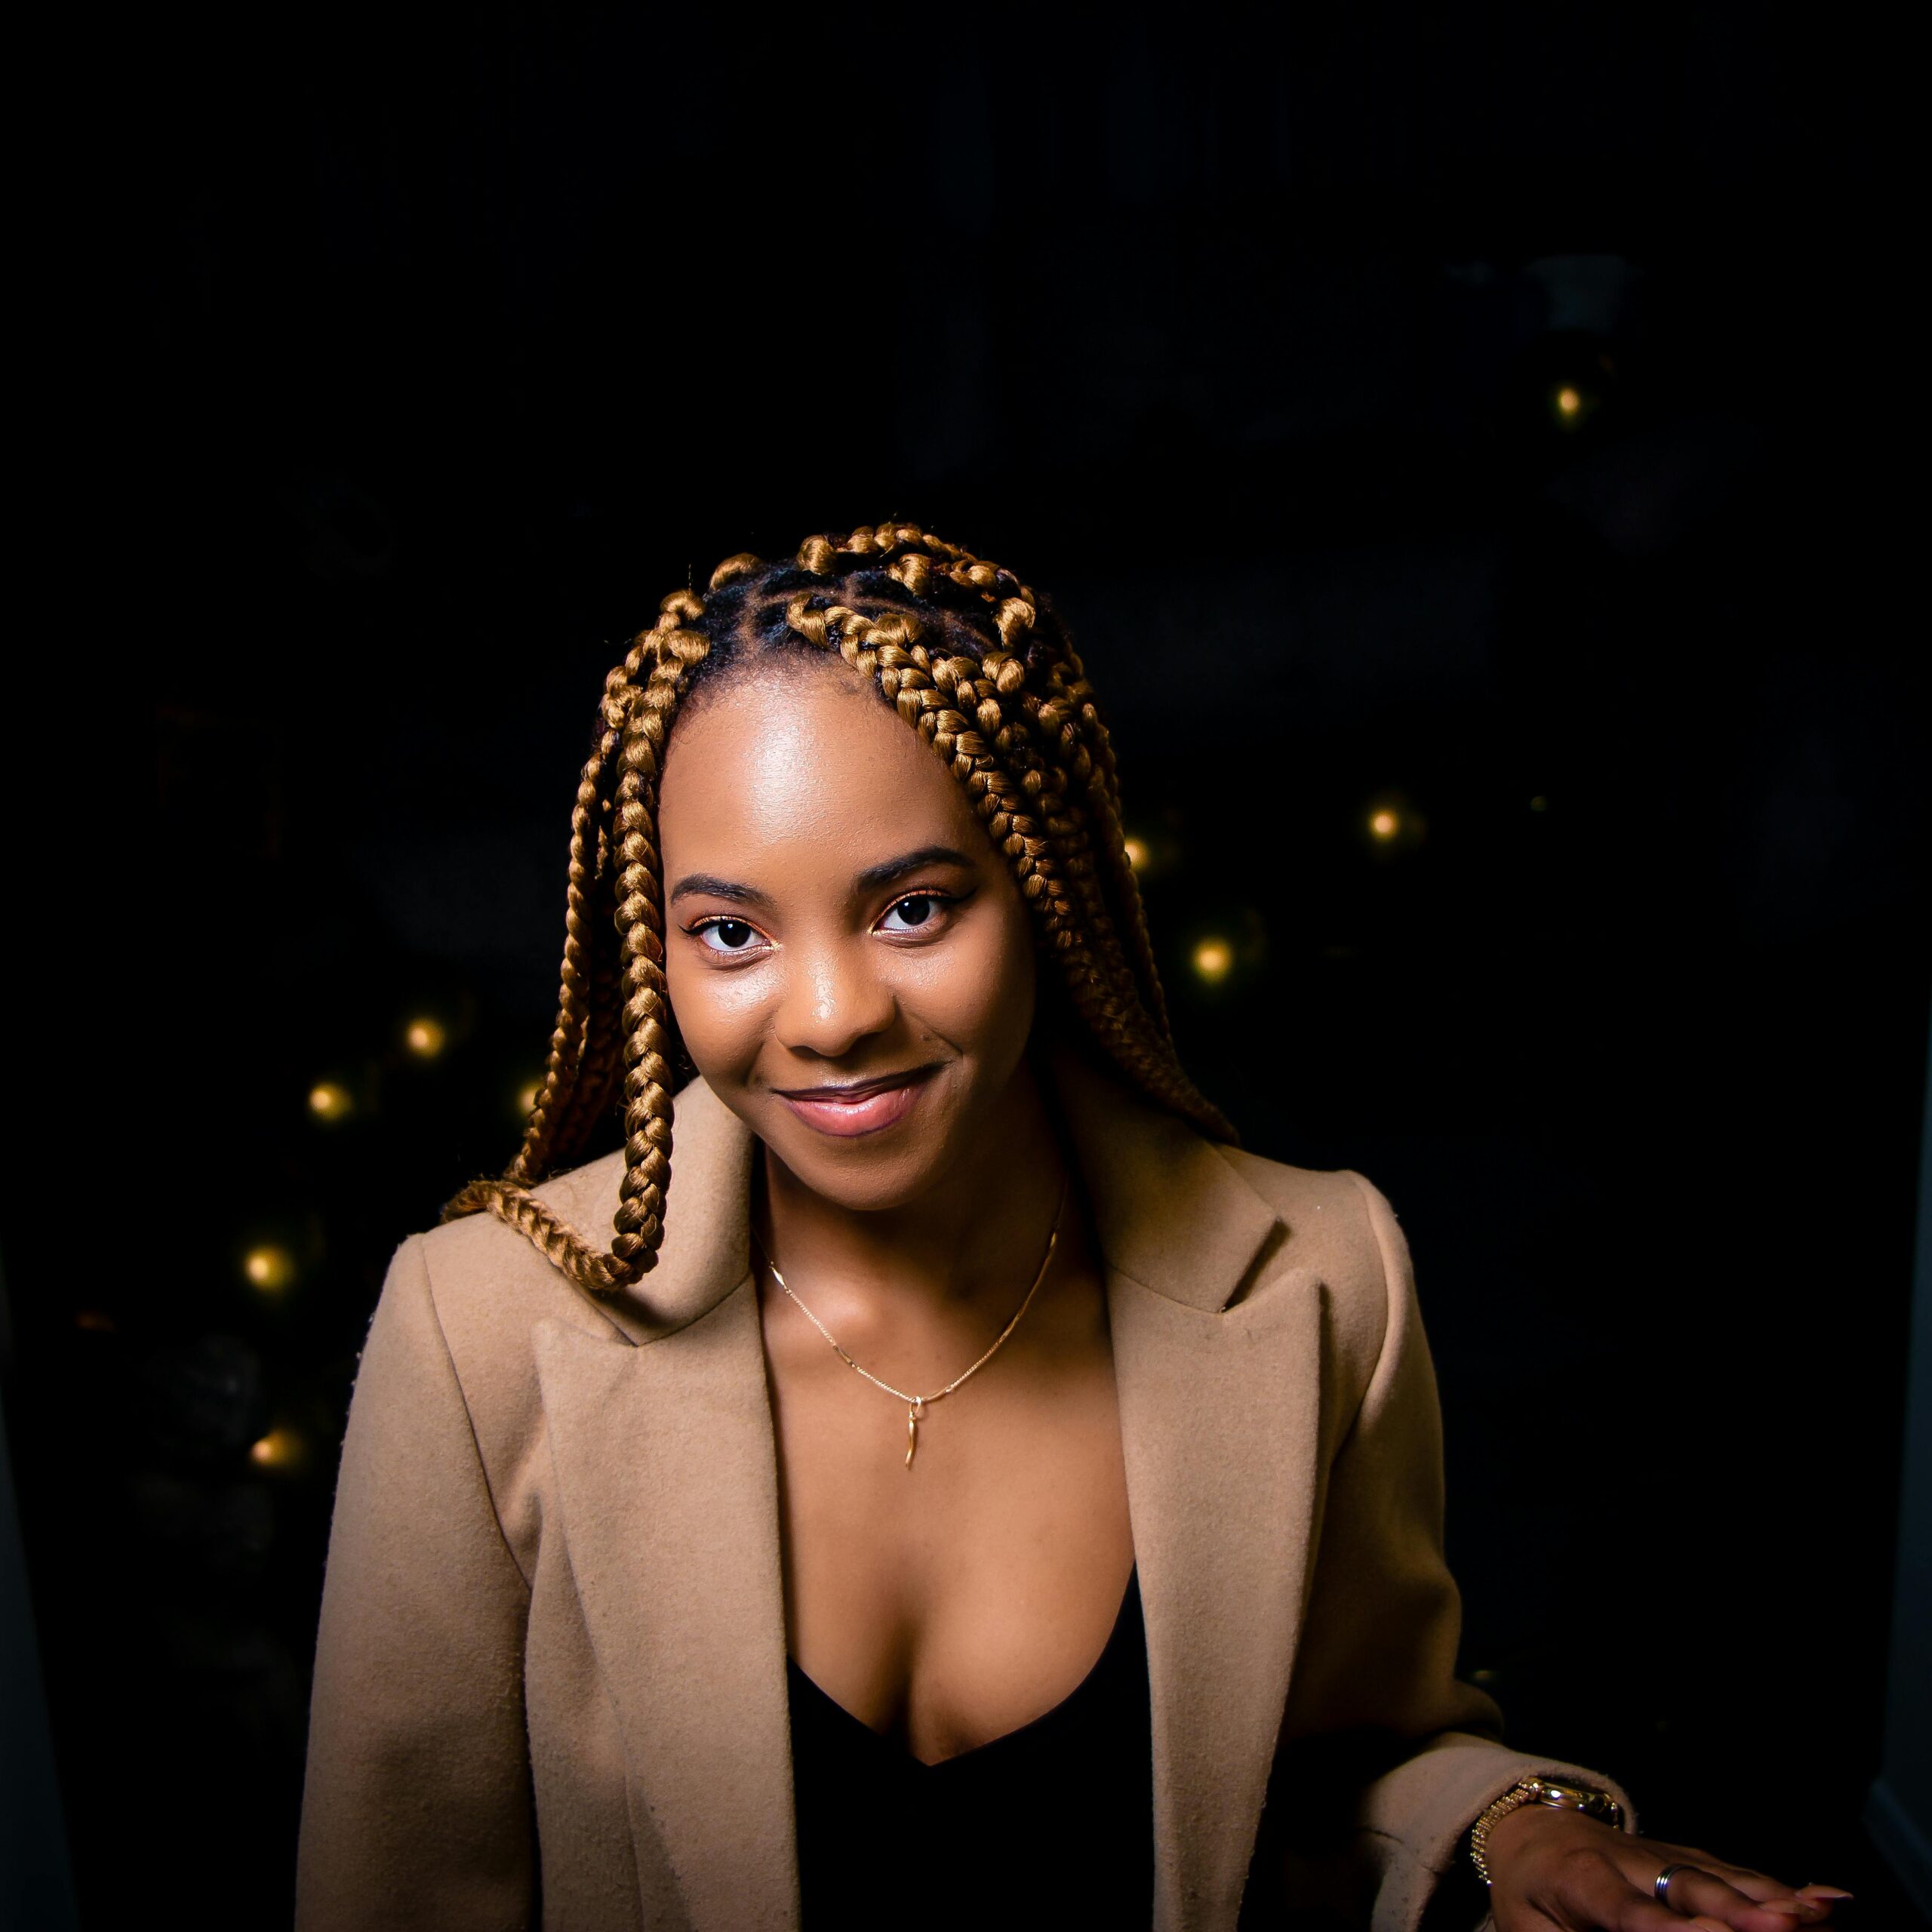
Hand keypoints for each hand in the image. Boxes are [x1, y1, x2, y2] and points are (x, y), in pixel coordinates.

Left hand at [1483, 1803, 1854, 1930]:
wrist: (1531, 1830)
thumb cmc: (1530, 1894)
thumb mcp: (1528, 1928)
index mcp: (1582, 1878)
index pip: (1627, 1909)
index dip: (1665, 1928)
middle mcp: (1632, 1861)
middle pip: (1688, 1886)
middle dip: (1737, 1909)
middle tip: (1782, 1927)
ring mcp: (1668, 1857)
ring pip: (1723, 1877)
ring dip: (1771, 1898)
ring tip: (1817, 1916)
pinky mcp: (1695, 1860)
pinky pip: (1740, 1876)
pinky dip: (1783, 1889)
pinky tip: (1826, 1903)